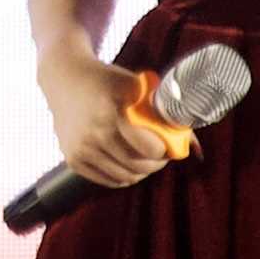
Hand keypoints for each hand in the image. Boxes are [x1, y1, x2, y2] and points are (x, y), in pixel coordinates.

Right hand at [37, 58, 184, 192]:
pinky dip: (123, 176)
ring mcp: (81, 149)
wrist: (64, 77)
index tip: (170, 144)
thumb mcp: (136, 85)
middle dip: (157, 164)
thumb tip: (195, 145)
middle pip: (138, 166)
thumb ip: (164, 109)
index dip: (165, 150)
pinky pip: (108, 180)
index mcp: (111, 112)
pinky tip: (128, 163)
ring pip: (124, 177)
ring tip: (147, 159)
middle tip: (162, 155)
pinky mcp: (72, 159)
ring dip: (142, 172)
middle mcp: (93, 134)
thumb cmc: (106, 80)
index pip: (149, 148)